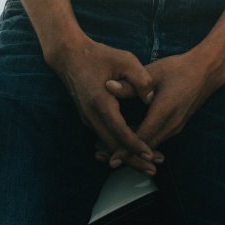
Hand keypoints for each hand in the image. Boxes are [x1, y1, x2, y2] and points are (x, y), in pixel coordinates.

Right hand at [43, 34, 161, 174]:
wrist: (69, 56)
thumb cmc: (99, 56)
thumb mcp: (125, 60)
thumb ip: (140, 79)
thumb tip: (151, 99)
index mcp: (101, 103)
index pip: (120, 131)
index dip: (135, 145)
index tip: (150, 155)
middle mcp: (91, 115)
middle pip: (113, 146)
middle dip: (133, 160)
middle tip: (154, 169)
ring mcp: (87, 118)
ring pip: (108, 145)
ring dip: (126, 156)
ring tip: (147, 164)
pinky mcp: (88, 118)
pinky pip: (104, 137)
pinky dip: (118, 147)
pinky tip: (132, 151)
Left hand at [117, 50, 224, 153]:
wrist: (206, 71)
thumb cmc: (179, 69)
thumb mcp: (154, 72)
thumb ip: (130, 83)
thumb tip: (107, 85)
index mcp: (165, 111)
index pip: (142, 138)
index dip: (125, 149)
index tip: (110, 158)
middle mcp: (171, 125)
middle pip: (145, 148)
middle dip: (125, 154)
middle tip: (103, 157)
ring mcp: (175, 127)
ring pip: (151, 145)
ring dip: (132, 149)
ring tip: (110, 150)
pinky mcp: (175, 126)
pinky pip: (156, 139)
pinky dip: (141, 142)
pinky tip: (127, 137)